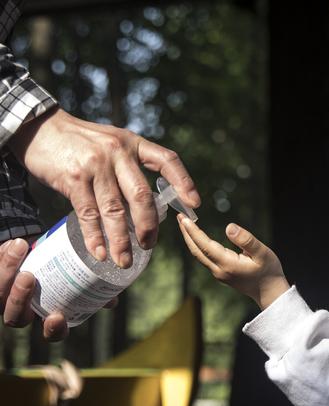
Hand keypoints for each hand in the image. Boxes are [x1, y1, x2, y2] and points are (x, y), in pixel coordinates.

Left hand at [0, 238, 118, 341]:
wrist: (33, 248)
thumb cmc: (60, 267)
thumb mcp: (75, 277)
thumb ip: (90, 287)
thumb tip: (112, 298)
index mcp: (46, 315)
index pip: (51, 333)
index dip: (53, 330)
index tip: (57, 316)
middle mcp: (21, 311)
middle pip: (15, 317)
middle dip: (20, 298)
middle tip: (29, 277)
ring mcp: (3, 297)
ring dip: (7, 270)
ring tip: (20, 247)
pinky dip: (3, 256)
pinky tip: (15, 243)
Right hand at [9, 108, 200, 267]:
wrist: (40, 128)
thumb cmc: (82, 143)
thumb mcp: (113, 144)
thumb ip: (130, 168)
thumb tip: (147, 209)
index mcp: (133, 144)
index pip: (167, 160)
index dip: (184, 182)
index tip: (194, 204)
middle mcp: (118, 152)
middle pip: (141, 195)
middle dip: (148, 226)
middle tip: (149, 245)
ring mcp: (95, 165)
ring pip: (115, 210)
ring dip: (121, 240)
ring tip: (125, 261)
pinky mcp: (74, 178)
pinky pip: (88, 214)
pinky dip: (95, 237)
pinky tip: (100, 253)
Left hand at [178, 215, 288, 308]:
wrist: (270, 292)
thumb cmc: (269, 271)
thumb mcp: (262, 253)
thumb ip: (246, 240)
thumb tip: (229, 227)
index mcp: (228, 264)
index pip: (205, 245)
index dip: (193, 231)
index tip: (184, 218)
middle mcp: (219, 270)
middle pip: (196, 251)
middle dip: (186, 233)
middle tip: (180, 217)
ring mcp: (219, 274)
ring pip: (199, 255)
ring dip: (191, 239)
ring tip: (186, 224)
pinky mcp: (221, 274)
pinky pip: (204, 258)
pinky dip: (198, 246)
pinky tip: (198, 238)